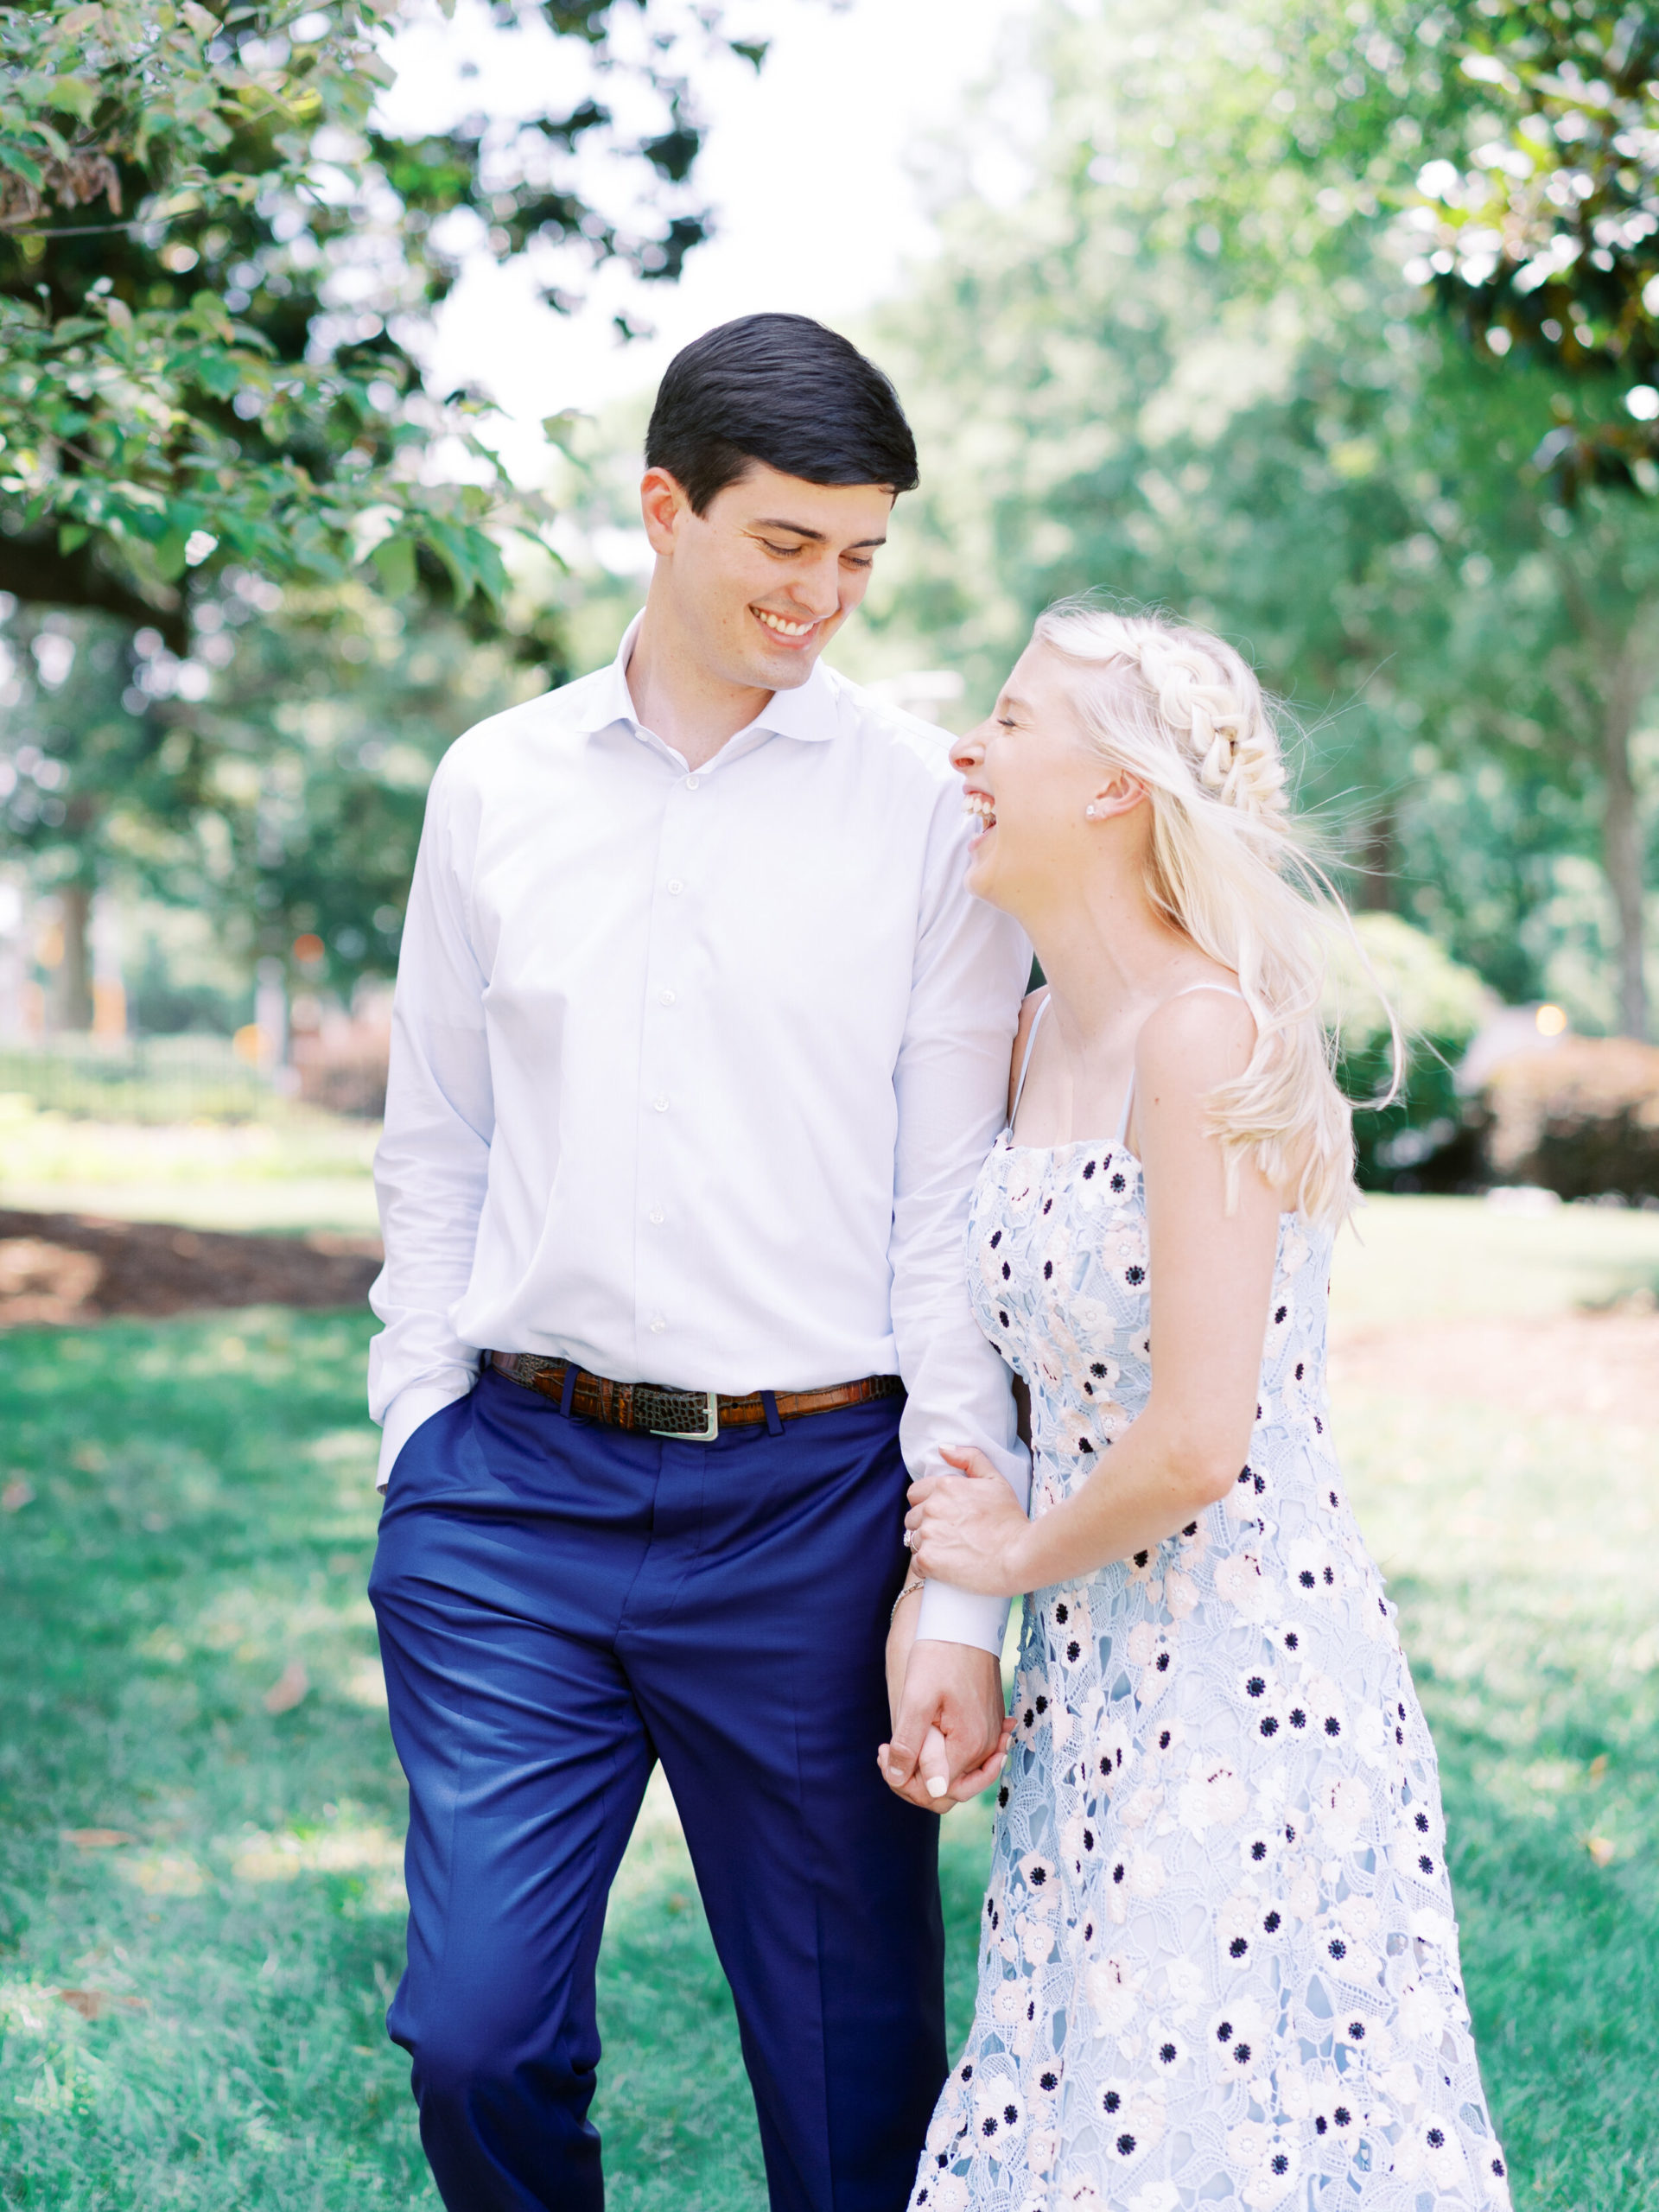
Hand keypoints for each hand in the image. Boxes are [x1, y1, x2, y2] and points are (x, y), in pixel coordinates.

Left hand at [878, 1600, 1009, 1814]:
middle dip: (915, 1780)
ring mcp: (991, 1735)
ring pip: (958, 1772)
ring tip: (899, 1743)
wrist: (965, 1620)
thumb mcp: (916, 1698)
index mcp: (969, 1745)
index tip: (883, 1752)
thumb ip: (910, 1744)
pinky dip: (944, 1753)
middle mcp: (987, 1747)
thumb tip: (900, 1781)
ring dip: (927, 1766)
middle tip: (887, 1753)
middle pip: (949, 1788)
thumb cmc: (939, 1654)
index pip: (936, 1791)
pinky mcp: (989, 1723)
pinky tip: (923, 1738)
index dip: (904, 1782)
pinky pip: (968, 1754)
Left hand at [904, 1446, 1031, 1596]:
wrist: (1020, 1557)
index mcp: (945, 1487)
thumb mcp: (996, 1480)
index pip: (915, 1494)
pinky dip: (927, 1567)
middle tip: (950, 1535)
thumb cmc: (1011, 1520)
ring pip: (914, 1540)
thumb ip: (970, 1458)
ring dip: (928, 1546)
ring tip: (952, 1552)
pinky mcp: (928, 1560)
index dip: (927, 1504)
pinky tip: (946, 1567)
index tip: (944, 1515)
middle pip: (912, 1518)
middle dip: (926, 1525)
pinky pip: (916, 1564)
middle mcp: (932, 1508)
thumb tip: (943, 1449)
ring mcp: (928, 1535)